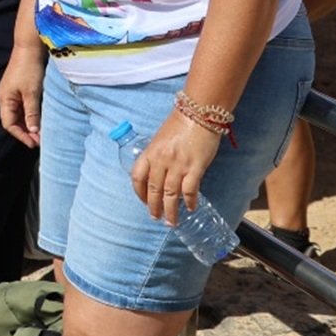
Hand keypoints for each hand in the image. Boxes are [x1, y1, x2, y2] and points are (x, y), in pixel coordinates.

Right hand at [0, 43, 45, 147]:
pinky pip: (22, 106)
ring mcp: (12, 92)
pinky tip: (39, 117)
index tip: (34, 143)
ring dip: (28, 124)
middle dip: (25, 132)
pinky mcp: (19, 87)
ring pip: (18, 114)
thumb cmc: (29, 69)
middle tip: (40, 140)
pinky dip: (30, 114)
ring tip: (41, 131)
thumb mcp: (32, 94)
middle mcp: (6, 97)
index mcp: (5, 99)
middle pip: (13, 120)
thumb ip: (32, 114)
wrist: (29, 47)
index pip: (9, 124)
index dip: (21, 135)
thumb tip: (33, 132)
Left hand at [133, 110, 222, 224]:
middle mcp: (160, 160)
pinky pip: (189, 190)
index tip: (143, 201)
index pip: (137, 177)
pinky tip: (190, 208)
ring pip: (170, 194)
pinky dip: (189, 201)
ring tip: (172, 221)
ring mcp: (177, 164)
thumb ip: (158, 156)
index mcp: (149, 152)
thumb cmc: (180, 124)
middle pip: (153, 189)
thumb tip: (159, 173)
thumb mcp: (161, 139)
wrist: (198, 113)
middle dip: (153, 207)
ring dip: (170, 210)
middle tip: (156, 218)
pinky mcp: (195, 167)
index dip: (139, 192)